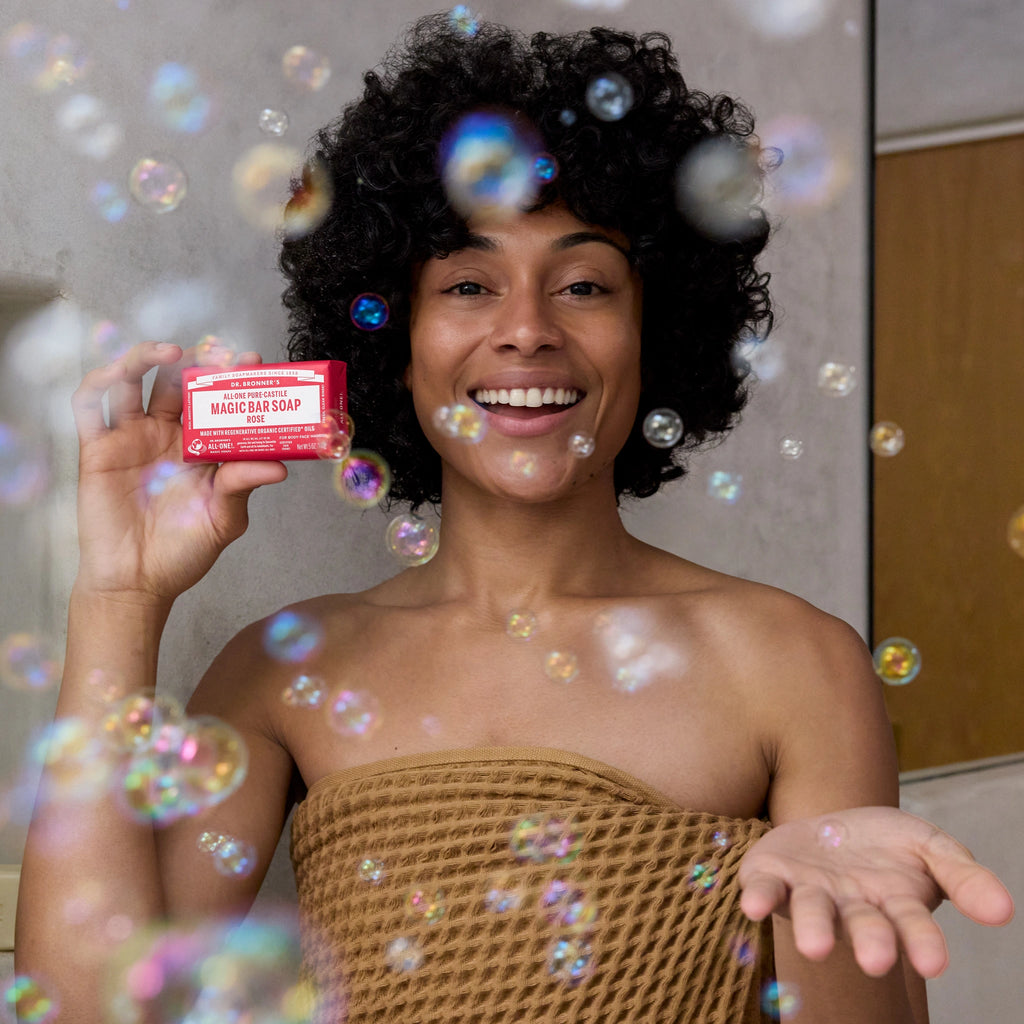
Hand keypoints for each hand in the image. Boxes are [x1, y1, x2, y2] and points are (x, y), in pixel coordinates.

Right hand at [71, 342, 287, 604]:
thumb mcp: (223, 519)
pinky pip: (90, 405)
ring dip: (148, 357)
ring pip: (134, 380)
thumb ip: (243, 487)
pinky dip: (101, 380)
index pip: (217, 402)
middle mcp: (167, 436)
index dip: (232, 377)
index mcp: (201, 448)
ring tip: (174, 353)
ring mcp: (132, 438)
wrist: (137, 582)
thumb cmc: (182, 553)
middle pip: (179, 383)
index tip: (252, 359)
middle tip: (216, 351)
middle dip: (196, 361)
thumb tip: (279, 467)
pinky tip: (120, 374)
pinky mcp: (98, 449)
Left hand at [738, 806, 1013, 978]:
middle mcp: (850, 907)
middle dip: (869, 942)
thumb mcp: (931, 848)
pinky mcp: (772, 876)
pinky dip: (758, 898)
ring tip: (815, 946)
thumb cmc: (886, 845)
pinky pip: (765, 890)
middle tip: (875, 962)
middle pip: (862, 927)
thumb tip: (1003, 910)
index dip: (922, 944)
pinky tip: (750, 906)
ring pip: (813, 914)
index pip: (912, 927)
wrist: (831, 824)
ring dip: (814, 929)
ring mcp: (809, 893)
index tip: (933, 963)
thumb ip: (963, 876)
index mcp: (893, 904)